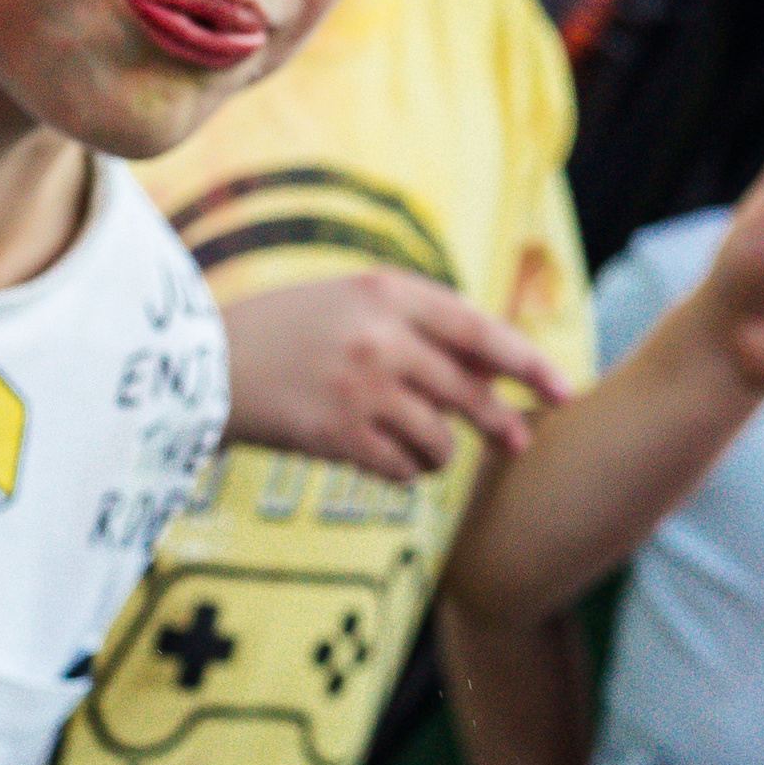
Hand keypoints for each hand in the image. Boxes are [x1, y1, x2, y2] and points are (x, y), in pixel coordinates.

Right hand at [223, 272, 572, 484]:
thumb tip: (494, 370)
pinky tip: (385, 462)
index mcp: (385, 292)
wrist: (201, 365)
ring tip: (420, 451)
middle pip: (468, 391)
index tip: (562, 388)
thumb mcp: (348, 304)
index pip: (479, 330)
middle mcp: (379, 337)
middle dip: (501, 423)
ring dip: (439, 454)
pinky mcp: (337, 435)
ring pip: (438, 438)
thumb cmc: (282, 332)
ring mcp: (359, 388)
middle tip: (518, 442)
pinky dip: (403, 473)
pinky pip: (401, 470)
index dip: (528, 362)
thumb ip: (416, 325)